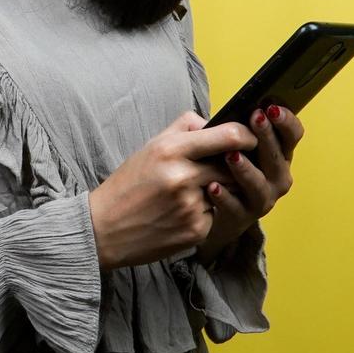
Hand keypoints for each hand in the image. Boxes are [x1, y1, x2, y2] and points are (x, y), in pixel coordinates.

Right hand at [88, 112, 257, 269]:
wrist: (104, 229)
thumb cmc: (127, 185)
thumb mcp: (150, 147)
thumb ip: (184, 129)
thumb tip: (214, 122)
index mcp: (169, 150)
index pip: (228, 136)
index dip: (247, 136)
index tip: (249, 138)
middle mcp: (182, 177)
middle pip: (233, 165)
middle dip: (233, 166)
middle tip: (221, 167)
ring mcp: (191, 205)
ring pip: (227, 191)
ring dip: (218, 190)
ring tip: (189, 193)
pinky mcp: (196, 230)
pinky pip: (216, 214)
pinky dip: (205, 212)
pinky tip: (181, 213)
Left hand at [197, 105, 303, 264]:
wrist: (211, 210)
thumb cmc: (223, 168)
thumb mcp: (232, 145)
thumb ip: (233, 129)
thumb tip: (230, 109)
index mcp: (277, 155)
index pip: (292, 136)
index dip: (286, 121)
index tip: (273, 107)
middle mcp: (276, 178)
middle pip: (278, 159)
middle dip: (268, 138)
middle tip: (256, 118)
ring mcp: (261, 199)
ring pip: (259, 186)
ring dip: (246, 169)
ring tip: (231, 155)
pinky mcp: (241, 218)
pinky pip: (234, 207)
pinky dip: (225, 197)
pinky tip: (212, 186)